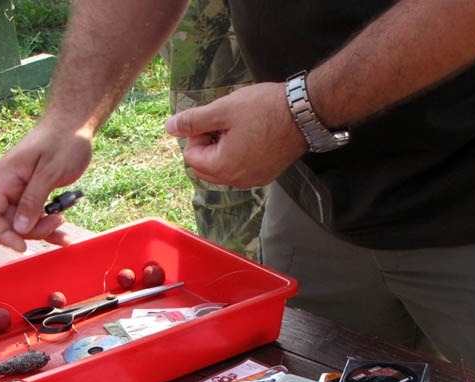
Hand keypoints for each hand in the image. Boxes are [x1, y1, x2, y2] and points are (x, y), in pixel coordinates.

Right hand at [0, 122, 92, 250]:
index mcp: (5, 178)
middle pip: (9, 222)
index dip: (2, 234)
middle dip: (31, 231)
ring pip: (24, 222)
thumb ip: (32, 200)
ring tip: (64, 223)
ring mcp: (21, 189)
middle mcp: (9, 185)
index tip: (22, 246)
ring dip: (43, 230)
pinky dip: (49, 225)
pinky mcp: (35, 192)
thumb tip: (19, 228)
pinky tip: (63, 231)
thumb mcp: (49, 172)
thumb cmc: (63, 141)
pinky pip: (37, 215)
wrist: (75, 124)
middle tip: (57, 223)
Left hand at [165, 82, 307, 188]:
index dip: (197, 134)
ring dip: (223, 148)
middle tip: (225, 122)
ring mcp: (253, 180)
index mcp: (223, 167)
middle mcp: (237, 180)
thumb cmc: (265, 109)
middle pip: (206, 167)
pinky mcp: (266, 175)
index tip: (213, 118)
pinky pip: (242, 168)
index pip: (192, 157)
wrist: (304, 113)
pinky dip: (240, 154)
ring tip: (240, 127)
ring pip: (224, 168)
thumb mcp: (223, 110)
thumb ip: (193, 121)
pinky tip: (253, 135)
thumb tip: (170, 128)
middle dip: (208, 144)